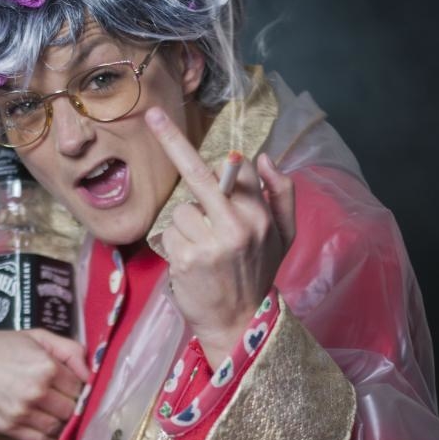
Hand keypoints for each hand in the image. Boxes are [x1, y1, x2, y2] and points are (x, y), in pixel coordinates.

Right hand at [0, 329, 89, 439]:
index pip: (81, 386)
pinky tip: (49, 429)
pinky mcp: (9, 428)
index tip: (76, 387)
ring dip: (63, 423)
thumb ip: (68, 349)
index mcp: (46, 366)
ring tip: (56, 413)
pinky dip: (50, 439)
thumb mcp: (34, 336)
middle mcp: (37, 391)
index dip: (81, 387)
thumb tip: (90, 372)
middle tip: (67, 400)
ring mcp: (23, 413)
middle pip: (73, 409)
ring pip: (60, 427)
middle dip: (73, 405)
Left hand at [145, 106, 295, 367]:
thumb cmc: (257, 275)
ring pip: (180, 210)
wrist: (238, 325)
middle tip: (153, 114)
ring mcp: (212, 243)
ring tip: (200, 250)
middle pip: (201, 173)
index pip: (237, 169)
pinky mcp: (187, 259)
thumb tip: (262, 156)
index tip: (196, 127)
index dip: (221, 158)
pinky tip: (189, 262)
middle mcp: (239, 226)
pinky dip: (174, 245)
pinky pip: (169, 233)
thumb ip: (282, 195)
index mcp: (262, 216)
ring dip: (184, 226)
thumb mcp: (285, 237)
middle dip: (174, 141)